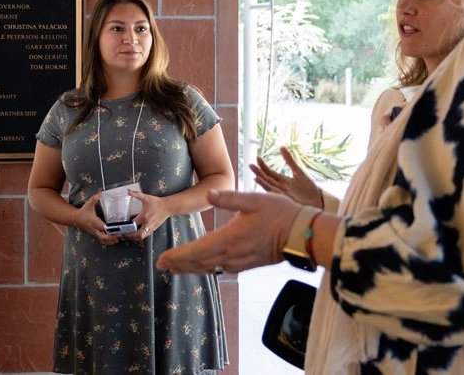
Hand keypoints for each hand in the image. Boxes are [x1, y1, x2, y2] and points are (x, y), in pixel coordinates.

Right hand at [75, 192, 119, 245]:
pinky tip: (114, 240)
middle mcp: (94, 229)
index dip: (109, 229)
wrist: (76, 219)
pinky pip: (102, 240)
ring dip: (110, 241)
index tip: (116, 229)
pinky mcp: (95, 235)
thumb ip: (95, 198)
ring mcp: (95, 233)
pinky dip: (108, 241)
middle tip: (120, 234)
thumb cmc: (84, 211)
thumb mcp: (88, 204)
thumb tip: (101, 193)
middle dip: (111, 237)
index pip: (102, 227)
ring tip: (118, 239)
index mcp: (94, 221)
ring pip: (103, 240)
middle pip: (103, 236)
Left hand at [125, 190, 170, 240]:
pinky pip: (146, 235)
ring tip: (129, 236)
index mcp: (144, 216)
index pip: (134, 225)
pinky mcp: (154, 229)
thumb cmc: (157, 202)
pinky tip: (136, 234)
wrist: (167, 207)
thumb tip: (128, 191)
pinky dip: (140, 236)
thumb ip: (136, 194)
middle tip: (124, 234)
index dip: (127, 228)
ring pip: (142, 237)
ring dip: (135, 237)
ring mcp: (151, 227)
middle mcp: (147, 224)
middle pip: (138, 235)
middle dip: (130, 236)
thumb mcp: (146, 197)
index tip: (121, 228)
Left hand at [156, 191, 299, 274]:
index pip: (197, 250)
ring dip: (191, 268)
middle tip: (162, 264)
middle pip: (200, 263)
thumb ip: (229, 198)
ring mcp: (240, 262)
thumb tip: (208, 194)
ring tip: (176, 267)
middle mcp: (232, 254)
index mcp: (230, 238)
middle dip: (179, 264)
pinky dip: (206, 268)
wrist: (301, 234)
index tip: (163, 258)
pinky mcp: (247, 264)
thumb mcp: (254, 199)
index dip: (179, 255)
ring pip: (209, 268)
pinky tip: (203, 266)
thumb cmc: (279, 213)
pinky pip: (221, 269)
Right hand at [249, 147, 323, 207]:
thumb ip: (289, 160)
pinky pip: (276, 194)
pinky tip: (268, 187)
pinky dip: (270, 190)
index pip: (269, 172)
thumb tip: (281, 147)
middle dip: (259, 172)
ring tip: (255, 175)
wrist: (318, 202)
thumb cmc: (309, 189)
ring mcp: (282, 193)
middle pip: (267, 178)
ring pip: (269, 186)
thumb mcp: (299, 172)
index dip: (263, 166)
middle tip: (250, 165)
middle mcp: (280, 187)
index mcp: (282, 180)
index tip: (257, 157)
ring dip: (262, 181)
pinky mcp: (287, 199)